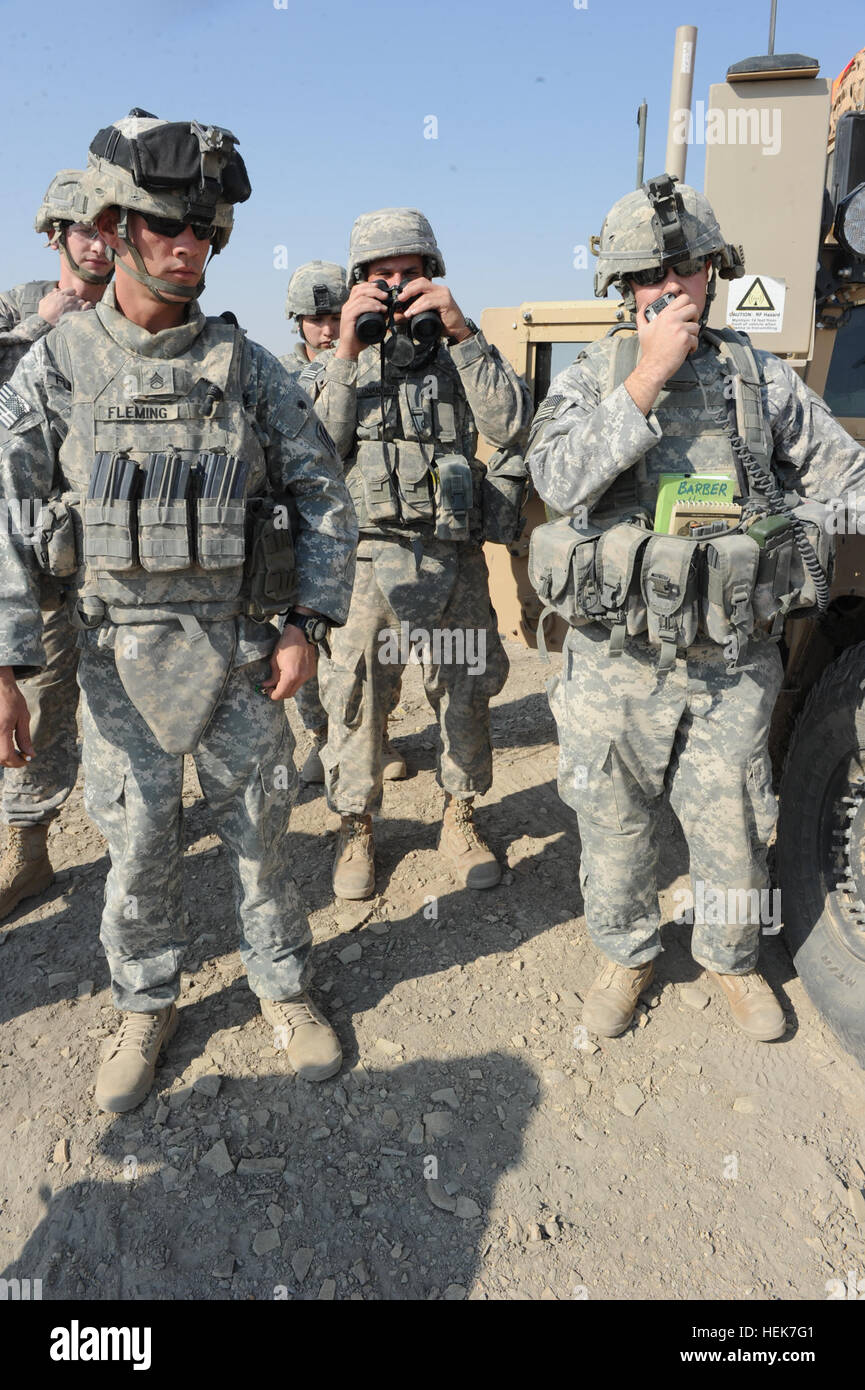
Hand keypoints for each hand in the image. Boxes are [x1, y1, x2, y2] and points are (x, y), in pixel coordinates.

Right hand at [0, 669, 33, 767]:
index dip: (17, 763)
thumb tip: (29, 753)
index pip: (6, 756)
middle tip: (22, 757)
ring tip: (15, 752)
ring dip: (4, 757)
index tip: (26, 761)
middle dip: (11, 762)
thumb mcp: (23, 717)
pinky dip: (0, 750)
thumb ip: (24, 737)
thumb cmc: (10, 698)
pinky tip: (7, 745)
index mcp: (1, 730)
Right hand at [37, 287, 92, 325]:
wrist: (46, 323)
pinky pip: (86, 307)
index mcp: (60, 295)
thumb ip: (51, 294)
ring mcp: (73, 306)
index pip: (71, 290)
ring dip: (80, 304)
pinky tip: (87, 306)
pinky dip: (88, 306)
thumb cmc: (44, 313)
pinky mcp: (77, 314)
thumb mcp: (44, 301)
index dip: (71, 294)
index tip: (70, 298)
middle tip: (73, 305)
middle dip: (76, 300)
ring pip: (81, 301)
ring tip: (78, 308)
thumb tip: (56, 290)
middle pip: (77, 296)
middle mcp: (68, 299)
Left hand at [260, 625, 316, 700]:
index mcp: (291, 676)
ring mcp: (307, 675)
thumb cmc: (286, 645)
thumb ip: (272, 676)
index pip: (281, 694)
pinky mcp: (311, 672)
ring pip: (296, 688)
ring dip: (287, 688)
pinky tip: (289, 674)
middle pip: (289, 694)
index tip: (267, 691)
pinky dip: (294, 682)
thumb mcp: (274, 661)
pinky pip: (301, 682)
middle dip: (280, 693)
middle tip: (272, 688)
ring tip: (280, 680)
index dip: (273, 695)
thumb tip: (267, 685)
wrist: (301, 634)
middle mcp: (301, 678)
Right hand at [335, 280, 389, 360]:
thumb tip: (388, 310)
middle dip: (375, 291)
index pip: (358, 288)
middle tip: (386, 296)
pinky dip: (371, 306)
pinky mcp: (348, 318)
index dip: (369, 285)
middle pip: (360, 290)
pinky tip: (378, 309)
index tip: (380, 288)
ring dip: (375, 300)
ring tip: (384, 307)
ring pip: (361, 297)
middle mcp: (348, 306)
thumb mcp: (370, 324)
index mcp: (351, 305)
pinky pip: (359, 307)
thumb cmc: (359, 338)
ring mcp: (347, 311)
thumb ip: (377, 316)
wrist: (350, 350)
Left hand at [398, 277, 469, 341]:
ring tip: (407, 313)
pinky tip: (414, 312)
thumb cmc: (443, 323)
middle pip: (421, 283)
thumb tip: (402, 311)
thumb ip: (418, 309)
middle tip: (400, 299)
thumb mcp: (428, 313)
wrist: (457, 330)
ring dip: (413, 303)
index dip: (409, 286)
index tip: (401, 295)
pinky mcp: (446, 302)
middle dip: (408, 290)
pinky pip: (429, 302)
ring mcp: (444, 294)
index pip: (421, 281)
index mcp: (436, 290)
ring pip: (424, 294)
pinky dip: (420, 307)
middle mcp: (441, 289)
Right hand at [625, 291, 700, 414]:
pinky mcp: (685, 340)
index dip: (687, 304)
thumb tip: (645, 305)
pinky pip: (696, 339)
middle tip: (690, 323)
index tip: (686, 311)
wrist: (653, 366)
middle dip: (694, 316)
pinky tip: (685, 349)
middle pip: (693, 307)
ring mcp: (680, 329)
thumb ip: (642, 315)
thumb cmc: (649, 350)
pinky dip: (693, 346)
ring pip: (696, 325)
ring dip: (693, 334)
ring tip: (685, 340)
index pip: (682, 298)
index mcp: (664, 315)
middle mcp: (673, 320)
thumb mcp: (642, 329)